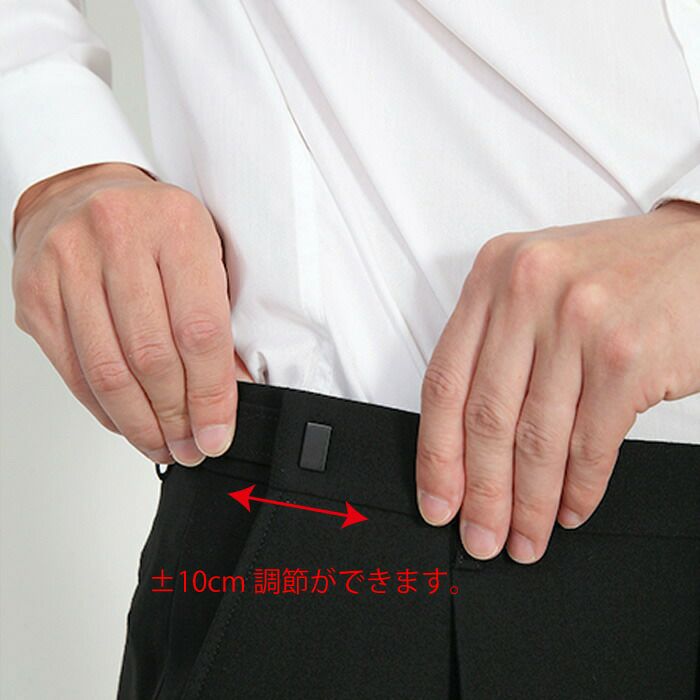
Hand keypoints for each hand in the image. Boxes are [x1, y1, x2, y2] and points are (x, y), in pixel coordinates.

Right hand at [12, 162, 252, 465]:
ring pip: (108, 371)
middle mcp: (118, 238)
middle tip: (191, 446)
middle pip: (152, 355)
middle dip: (176, 417)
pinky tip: (128, 422)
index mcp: (177, 227)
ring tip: (163, 445)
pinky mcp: (37, 293)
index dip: (211, 394)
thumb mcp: (204, 253)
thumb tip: (232, 392)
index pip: (199, 330)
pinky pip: (73, 369)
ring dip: (140, 423)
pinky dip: (104, 408)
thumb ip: (220, 317)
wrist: (82, 193)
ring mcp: (68, 264)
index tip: (217, 432)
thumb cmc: (154, 227)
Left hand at [416, 201, 699, 562]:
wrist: (696, 252)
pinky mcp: (625, 355)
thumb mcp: (535, 289)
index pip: (444, 381)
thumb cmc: (611, 276)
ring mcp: (577, 322)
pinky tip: (570, 508)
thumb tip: (466, 447)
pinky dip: (578, 486)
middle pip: (486, 416)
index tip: (437, 500)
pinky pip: (589, 441)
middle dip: (482, 492)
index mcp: (492, 276)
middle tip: (482, 536)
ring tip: (526, 536)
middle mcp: (526, 292)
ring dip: (530, 502)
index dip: (436, 454)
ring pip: (536, 437)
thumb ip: (495, 347)